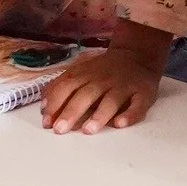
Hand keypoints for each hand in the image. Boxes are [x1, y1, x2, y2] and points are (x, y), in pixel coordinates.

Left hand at [41, 45, 163, 134]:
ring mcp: (124, 86)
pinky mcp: (143, 94)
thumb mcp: (80, 71)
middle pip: (86, 95)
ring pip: (111, 100)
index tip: (47, 121)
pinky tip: (120, 124)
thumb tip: (44, 107)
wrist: (137, 55)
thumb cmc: (103, 70)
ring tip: (88, 130)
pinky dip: (130, 115)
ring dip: (99, 115)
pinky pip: (138, 105)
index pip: (67, 86)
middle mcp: (103, 79)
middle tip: (60, 129)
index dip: (56, 103)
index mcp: (86, 74)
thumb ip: (62, 86)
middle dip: (71, 111)